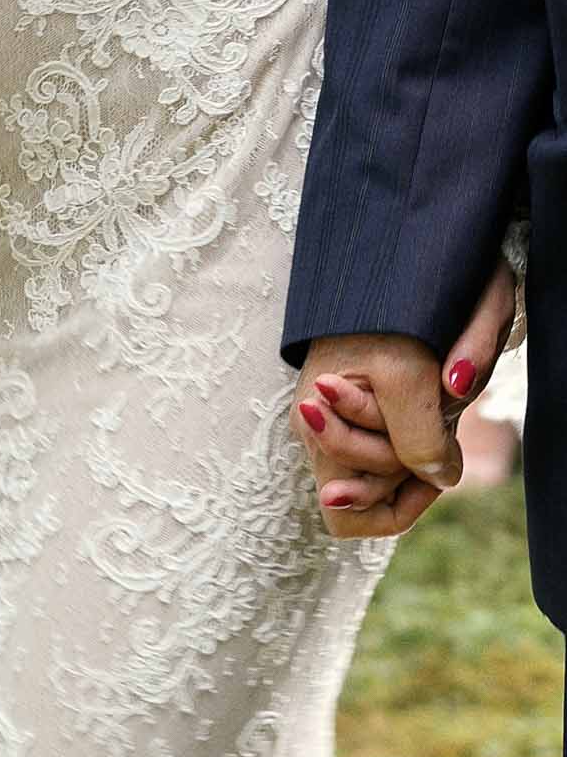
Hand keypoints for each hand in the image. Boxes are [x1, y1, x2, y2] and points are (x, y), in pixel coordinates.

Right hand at [292, 257, 516, 539]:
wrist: (393, 247)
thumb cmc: (391, 306)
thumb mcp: (406, 372)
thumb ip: (416, 439)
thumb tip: (437, 478)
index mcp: (316, 419)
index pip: (346, 509)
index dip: (395, 501)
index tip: (427, 466)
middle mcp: (322, 421)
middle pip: (371, 491)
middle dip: (413, 467)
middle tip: (437, 420)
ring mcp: (344, 410)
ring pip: (390, 466)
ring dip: (425, 444)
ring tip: (440, 401)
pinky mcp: (367, 396)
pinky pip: (401, 438)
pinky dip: (428, 430)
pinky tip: (440, 402)